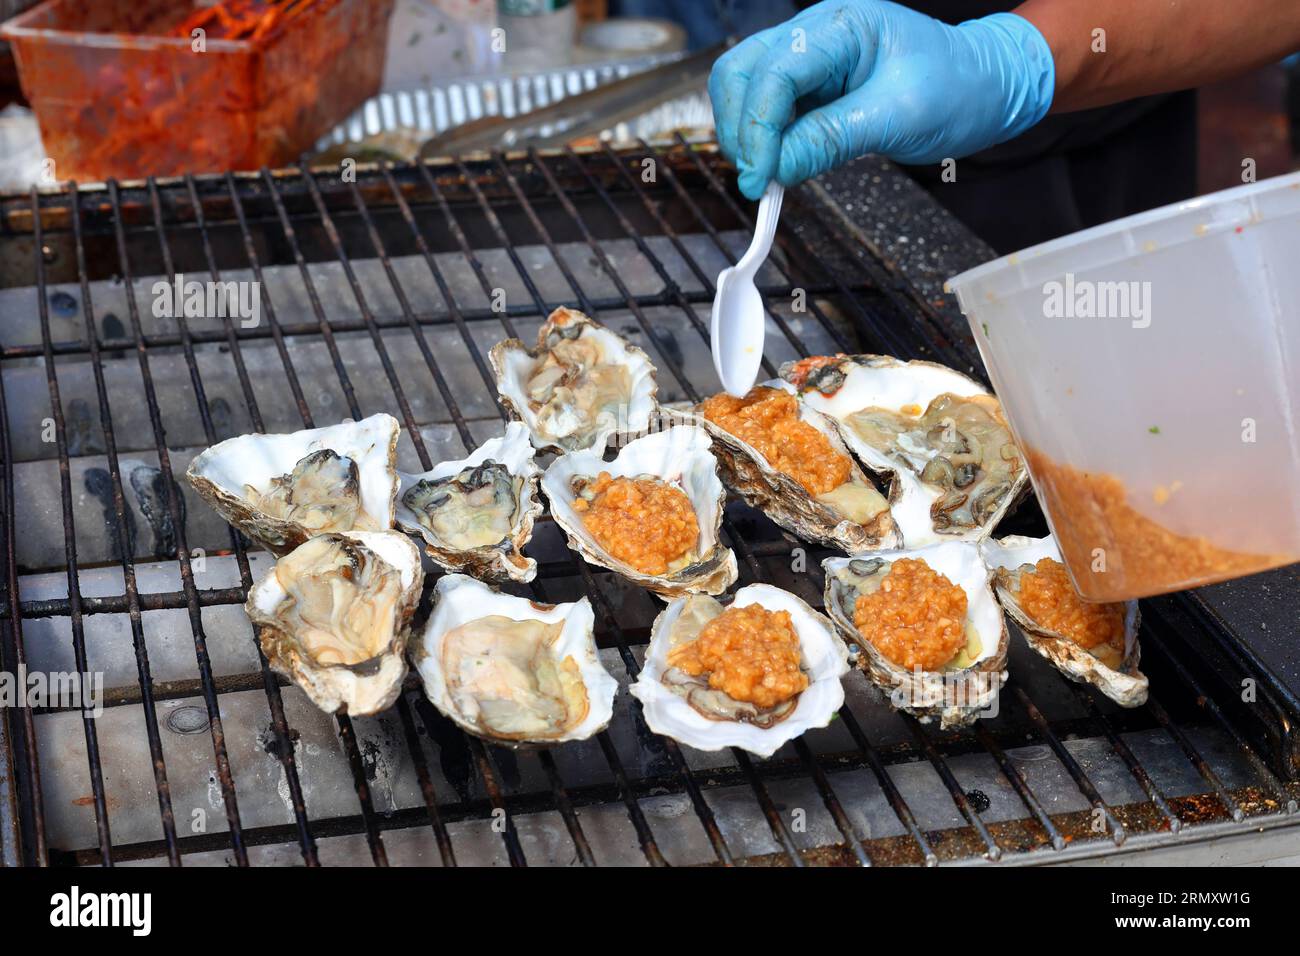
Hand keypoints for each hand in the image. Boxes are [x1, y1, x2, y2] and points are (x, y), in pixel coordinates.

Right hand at [709, 0, 1055, 198]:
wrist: (985, 86)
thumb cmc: (957, 88)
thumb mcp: (899, 116)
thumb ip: (831, 138)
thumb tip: (776, 168)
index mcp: (842, 25)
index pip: (775, 72)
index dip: (758, 128)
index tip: (760, 178)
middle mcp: (816, 33)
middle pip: (741, 71)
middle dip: (741, 128)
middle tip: (758, 179)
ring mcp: (810, 57)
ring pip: (745, 87)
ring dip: (745, 133)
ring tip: (768, 175)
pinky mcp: (810, 84)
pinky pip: (768, 108)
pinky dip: (763, 139)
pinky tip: (780, 165)